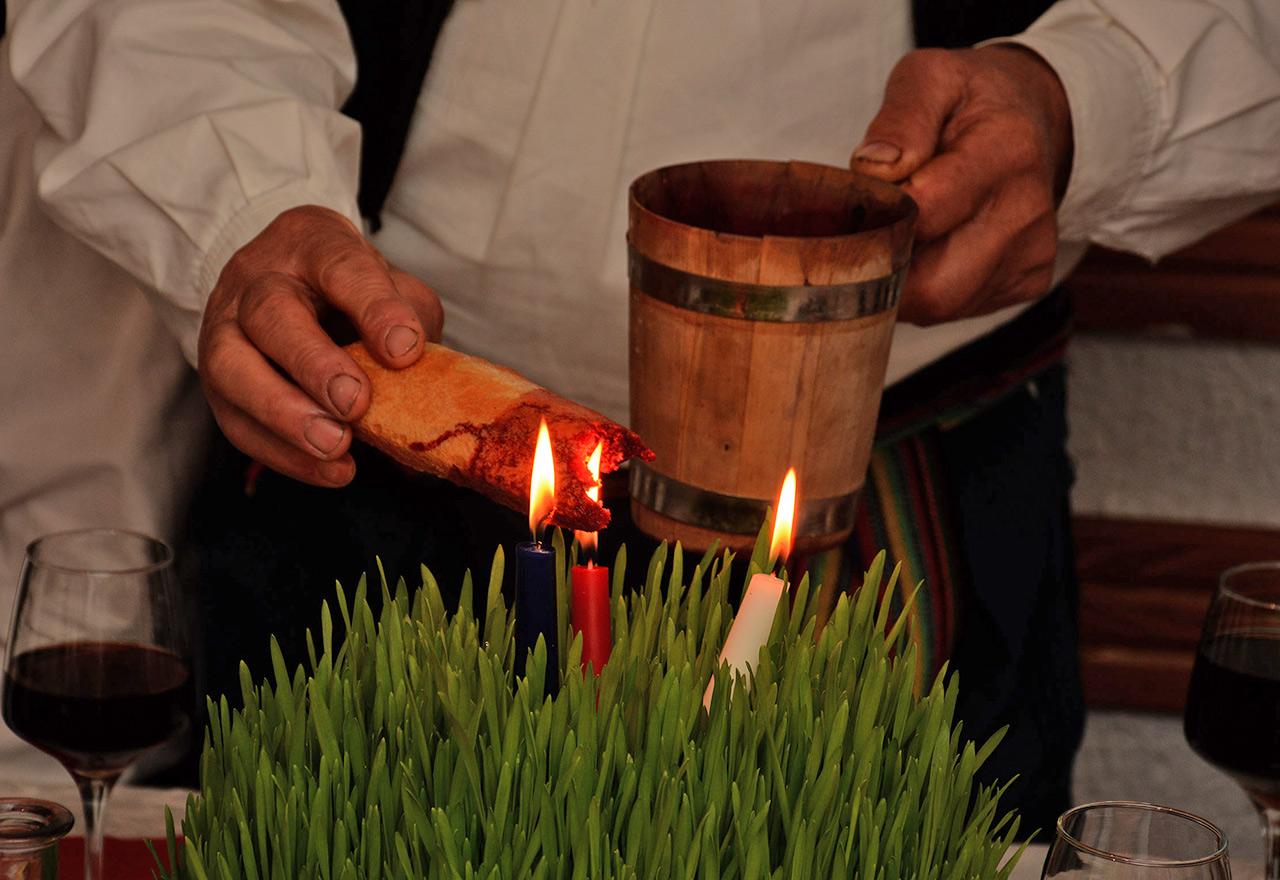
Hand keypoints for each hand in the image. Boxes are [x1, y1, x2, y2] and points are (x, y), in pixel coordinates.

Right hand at [197, 205, 443, 485]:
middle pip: (270, 313)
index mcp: (312, 245)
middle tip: (355, 404)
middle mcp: (258, 280)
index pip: (341, 268)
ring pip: (231, 367)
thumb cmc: (351, 290)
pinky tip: (328, 470)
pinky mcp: (215, 381)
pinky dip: (281, 453)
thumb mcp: (393, 286)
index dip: (374, 310)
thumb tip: (426, 380)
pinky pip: (235, 420)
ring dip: (284, 415)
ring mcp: (224, 328)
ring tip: (336, 445)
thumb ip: (412, 320)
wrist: (287, 283)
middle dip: (313, 364)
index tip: (404, 352)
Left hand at [852, 45, 1072, 324]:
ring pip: (941, 306)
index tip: (857, 205)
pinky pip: (958, 309)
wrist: (1034, 118)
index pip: (922, 214)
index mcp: (1005, 150)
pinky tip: (931, 251)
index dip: (876, 219)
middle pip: (932, 282)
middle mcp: (1027, 209)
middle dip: (883, 268)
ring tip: (898, 238)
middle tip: (864, 236)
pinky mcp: (1030, 280)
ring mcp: (1033, 251)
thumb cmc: (969, 101)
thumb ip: (900, 117)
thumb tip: (874, 168)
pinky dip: (930, 290)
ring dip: (903, 284)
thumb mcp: (929, 77)